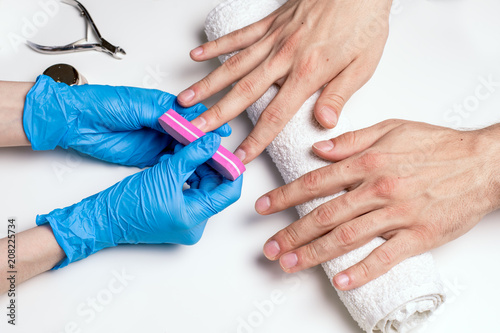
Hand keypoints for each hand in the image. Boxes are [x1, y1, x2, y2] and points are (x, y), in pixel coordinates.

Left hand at [23, 75, 230, 167]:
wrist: (77, 122)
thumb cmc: (102, 104)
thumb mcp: (137, 106)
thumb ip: (163, 113)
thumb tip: (187, 119)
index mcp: (162, 106)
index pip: (192, 115)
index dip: (208, 123)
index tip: (221, 132)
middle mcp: (162, 123)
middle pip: (191, 134)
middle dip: (206, 143)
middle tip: (220, 152)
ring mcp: (156, 140)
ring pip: (183, 149)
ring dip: (196, 156)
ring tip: (211, 164)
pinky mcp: (148, 156)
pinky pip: (171, 161)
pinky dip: (182, 165)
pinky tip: (192, 170)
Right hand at [36, 133, 242, 268]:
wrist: (103, 218)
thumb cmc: (129, 203)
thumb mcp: (165, 173)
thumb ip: (192, 155)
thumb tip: (212, 142)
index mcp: (195, 219)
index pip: (229, 192)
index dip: (231, 169)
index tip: (227, 150)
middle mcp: (194, 223)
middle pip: (215, 188)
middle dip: (211, 164)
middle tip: (205, 142)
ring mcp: (184, 220)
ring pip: (201, 187)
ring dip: (196, 166)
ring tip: (188, 146)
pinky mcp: (175, 213)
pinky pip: (189, 190)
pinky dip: (186, 173)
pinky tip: (178, 157)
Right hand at [178, 0, 390, 162]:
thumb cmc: (363, 22)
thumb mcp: (362, 64)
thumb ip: (339, 95)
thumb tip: (324, 123)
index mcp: (308, 72)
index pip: (276, 114)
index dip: (257, 139)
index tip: (241, 156)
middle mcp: (284, 57)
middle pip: (244, 92)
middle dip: (217, 114)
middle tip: (195, 129)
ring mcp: (274, 39)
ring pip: (234, 66)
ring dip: (208, 84)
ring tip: (186, 100)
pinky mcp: (271, 23)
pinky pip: (239, 36)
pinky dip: (217, 46)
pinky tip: (198, 55)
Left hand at [256, 120, 499, 289]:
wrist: (484, 163)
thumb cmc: (439, 146)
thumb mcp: (392, 128)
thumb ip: (352, 141)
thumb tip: (319, 149)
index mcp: (368, 162)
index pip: (316, 181)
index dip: (285, 195)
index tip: (264, 206)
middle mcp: (378, 188)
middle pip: (324, 214)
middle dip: (291, 233)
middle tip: (269, 248)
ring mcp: (398, 213)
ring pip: (346, 237)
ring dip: (314, 253)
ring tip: (290, 264)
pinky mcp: (420, 235)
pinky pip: (386, 257)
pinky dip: (362, 271)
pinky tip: (341, 281)